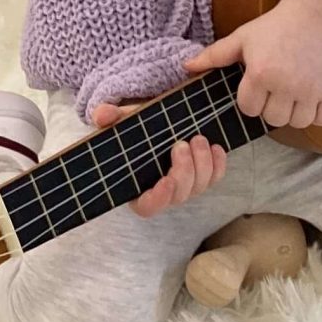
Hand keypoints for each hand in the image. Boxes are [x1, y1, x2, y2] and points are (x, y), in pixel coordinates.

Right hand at [89, 98, 227, 218]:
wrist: (157, 121)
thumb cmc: (135, 128)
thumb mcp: (120, 120)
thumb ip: (109, 118)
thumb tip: (102, 115)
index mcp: (137, 187)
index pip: (148, 207)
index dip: (159, 199)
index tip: (166, 180)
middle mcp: (164, 192)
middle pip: (179, 196)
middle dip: (184, 171)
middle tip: (182, 144)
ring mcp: (185, 186)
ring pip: (199, 188)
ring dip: (203, 165)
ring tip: (198, 139)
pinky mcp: (203, 176)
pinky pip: (215, 178)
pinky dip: (218, 165)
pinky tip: (216, 147)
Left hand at [182, 0, 321, 129]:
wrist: (314, 17)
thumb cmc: (273, 27)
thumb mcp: (241, 37)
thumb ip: (214, 55)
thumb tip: (185, 66)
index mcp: (261, 73)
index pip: (248, 108)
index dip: (249, 98)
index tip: (256, 83)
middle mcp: (286, 85)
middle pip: (272, 119)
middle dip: (270, 106)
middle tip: (274, 87)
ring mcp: (311, 90)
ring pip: (297, 123)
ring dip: (293, 112)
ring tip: (291, 93)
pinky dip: (316, 113)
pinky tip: (309, 97)